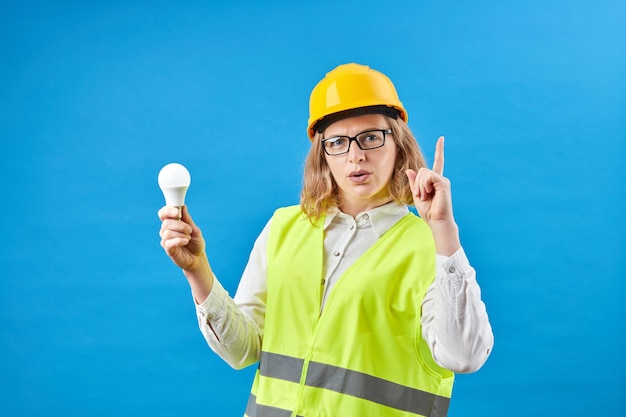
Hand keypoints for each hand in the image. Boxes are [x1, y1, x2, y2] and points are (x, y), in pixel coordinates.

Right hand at [158, 205, 205, 271]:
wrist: (198, 258)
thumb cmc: (195, 243)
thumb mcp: (195, 230)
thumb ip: (188, 220)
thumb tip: (183, 207)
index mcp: (172, 223)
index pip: (163, 214)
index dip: (167, 210)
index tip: (177, 211)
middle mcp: (167, 231)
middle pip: (166, 222)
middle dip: (180, 225)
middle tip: (189, 230)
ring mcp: (166, 240)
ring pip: (167, 232)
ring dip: (180, 233)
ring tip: (188, 237)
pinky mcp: (168, 250)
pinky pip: (168, 242)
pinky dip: (178, 240)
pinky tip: (185, 241)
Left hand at [406, 137, 459, 254]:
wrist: (436, 221)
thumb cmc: (428, 211)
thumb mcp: (417, 195)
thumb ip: (414, 182)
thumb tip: (410, 170)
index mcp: (435, 181)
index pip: (437, 162)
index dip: (439, 150)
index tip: (442, 138)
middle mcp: (440, 178)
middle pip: (422, 170)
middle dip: (416, 183)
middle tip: (420, 196)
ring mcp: (443, 180)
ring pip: (423, 173)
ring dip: (419, 186)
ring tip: (425, 197)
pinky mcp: (443, 183)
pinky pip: (428, 176)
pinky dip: (424, 185)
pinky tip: (428, 194)